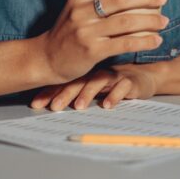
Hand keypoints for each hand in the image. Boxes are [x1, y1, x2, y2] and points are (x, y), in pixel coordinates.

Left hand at [30, 64, 160, 110]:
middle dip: (65, 94)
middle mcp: (97, 71)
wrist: (144, 77)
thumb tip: (50, 104)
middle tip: (54, 107)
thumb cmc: (114, 83)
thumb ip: (75, 92)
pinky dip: (115, 95)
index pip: (64, 81)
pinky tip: (108, 105)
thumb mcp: (93, 87)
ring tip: (79, 107)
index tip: (36, 104)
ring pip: (98, 81)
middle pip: (78, 80)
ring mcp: (113, 74)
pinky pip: (122, 87)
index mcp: (85, 72)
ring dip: (88, 94)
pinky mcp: (130, 81)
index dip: (50, 92)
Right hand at [32, 0, 167, 84]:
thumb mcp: (74, 9)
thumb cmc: (67, 31)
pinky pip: (124, 43)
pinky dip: (144, 41)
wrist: (47, 58)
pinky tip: (156, 40)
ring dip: (150, 21)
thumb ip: (94, 0)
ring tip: (164, 21)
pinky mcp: (92, 51)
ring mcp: (86, 32)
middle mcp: (80, 12)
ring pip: (126, 22)